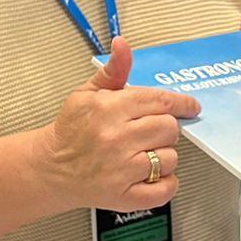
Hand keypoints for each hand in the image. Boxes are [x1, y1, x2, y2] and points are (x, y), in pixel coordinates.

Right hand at [35, 37, 200, 213]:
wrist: (50, 168)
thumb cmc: (71, 130)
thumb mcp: (87, 93)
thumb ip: (113, 70)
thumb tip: (123, 45)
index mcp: (110, 109)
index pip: (160, 101)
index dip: (182, 103)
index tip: (190, 106)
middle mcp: (117, 139)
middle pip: (169, 128)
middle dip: (167, 128)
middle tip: (153, 131)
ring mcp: (121, 170)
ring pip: (170, 158)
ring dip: (163, 155)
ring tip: (144, 153)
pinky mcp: (123, 196)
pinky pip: (165, 189)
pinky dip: (166, 183)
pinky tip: (152, 174)